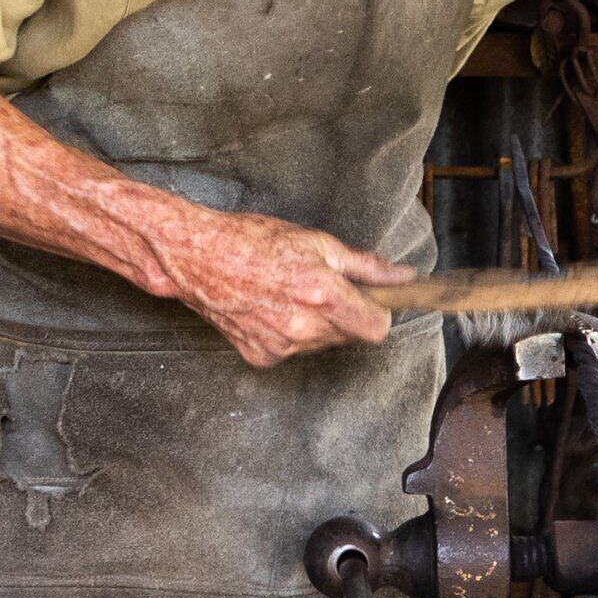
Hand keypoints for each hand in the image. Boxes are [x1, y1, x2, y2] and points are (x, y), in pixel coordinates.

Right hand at [150, 208, 413, 366]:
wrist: (195, 257)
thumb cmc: (249, 240)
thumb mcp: (315, 241)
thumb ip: (364, 265)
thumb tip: (402, 276)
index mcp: (322, 293)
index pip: (377, 328)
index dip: (377, 313)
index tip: (369, 300)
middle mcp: (303, 325)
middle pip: (350, 336)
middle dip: (345, 314)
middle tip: (320, 286)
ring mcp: (281, 345)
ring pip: (321, 344)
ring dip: (317, 325)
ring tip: (288, 294)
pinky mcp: (261, 356)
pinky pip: (292, 350)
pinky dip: (289, 334)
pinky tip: (269, 309)